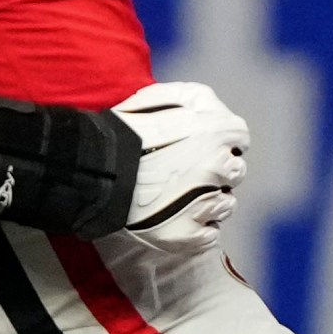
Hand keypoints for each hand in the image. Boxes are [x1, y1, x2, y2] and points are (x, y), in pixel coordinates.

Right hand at [112, 82, 249, 252]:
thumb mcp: (159, 98)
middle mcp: (218, 166)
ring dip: (209, 201)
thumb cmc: (122, 131)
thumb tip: (211, 109)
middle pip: (235, 172)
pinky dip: (196, 229)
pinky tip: (174, 219)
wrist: (92, 172)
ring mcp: (206, 203)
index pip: (240, 135)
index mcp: (215, 130)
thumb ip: (192, 99)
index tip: (205, 146)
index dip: (223, 140)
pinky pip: (209, 235)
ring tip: (178, 198)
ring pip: (226, 205)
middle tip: (187, 173)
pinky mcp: (189, 235)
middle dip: (217, 172)